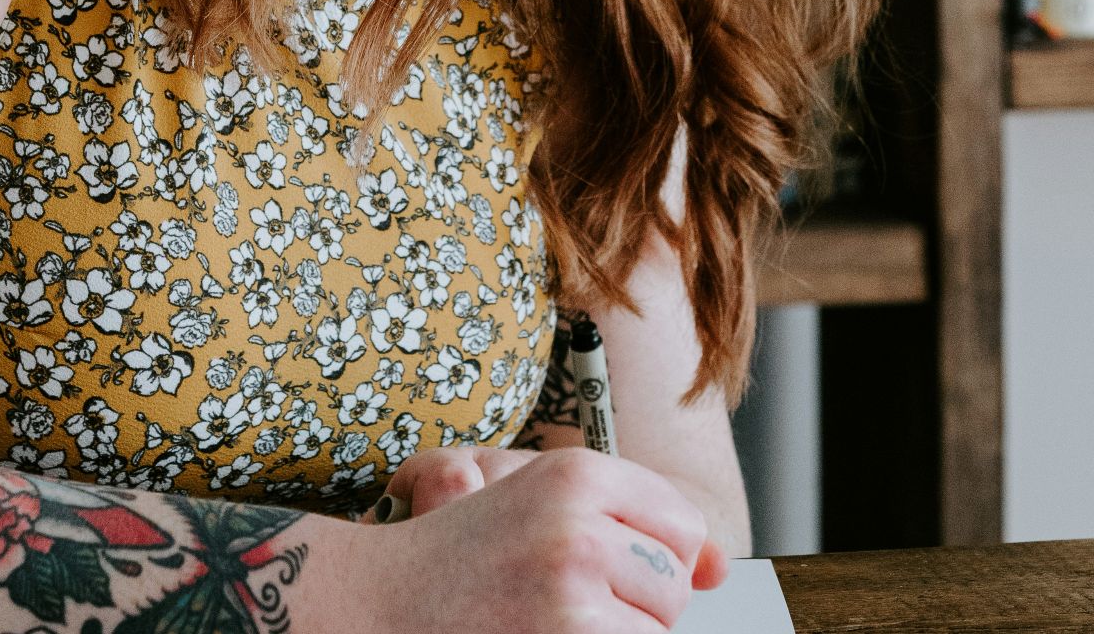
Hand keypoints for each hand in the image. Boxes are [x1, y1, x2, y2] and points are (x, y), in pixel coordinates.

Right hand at [340, 447, 729, 632]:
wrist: (377, 605)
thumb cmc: (460, 560)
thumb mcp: (541, 508)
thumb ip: (634, 521)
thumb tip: (716, 571)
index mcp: (576, 475)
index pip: (682, 525)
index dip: (648, 556)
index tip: (598, 567)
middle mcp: (581, 521)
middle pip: (674, 582)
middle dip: (632, 602)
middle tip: (555, 598)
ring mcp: (574, 586)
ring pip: (658, 629)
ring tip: (545, 622)